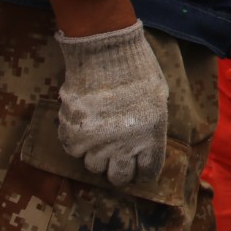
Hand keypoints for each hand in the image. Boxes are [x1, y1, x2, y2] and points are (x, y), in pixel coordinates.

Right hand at [55, 21, 169, 186]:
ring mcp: (97, 141)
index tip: (139, 172)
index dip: (143, 173)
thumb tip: (144, 143)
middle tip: (117, 163)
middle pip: (118, 176)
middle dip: (120, 172)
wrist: (106, 54)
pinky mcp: (73, 134)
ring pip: (93, 166)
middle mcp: (124, 144)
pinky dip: (77, 144)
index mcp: (151, 135)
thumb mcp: (158, 99)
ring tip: (100, 139)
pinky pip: (73, 151)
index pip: (148, 170)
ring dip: (97, 156)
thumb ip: (151, 126)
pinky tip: (84, 129)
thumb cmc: (137, 71)